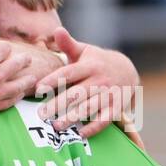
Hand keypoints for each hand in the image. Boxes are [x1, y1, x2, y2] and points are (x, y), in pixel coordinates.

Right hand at [0, 20, 37, 125]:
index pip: (7, 48)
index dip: (3, 49)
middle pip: (20, 63)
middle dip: (22, 60)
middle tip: (25, 59)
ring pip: (23, 82)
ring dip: (28, 77)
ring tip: (31, 76)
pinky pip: (14, 99)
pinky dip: (19, 94)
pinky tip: (19, 91)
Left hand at [36, 29, 142, 143]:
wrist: (128, 69)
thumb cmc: (96, 61)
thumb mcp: (84, 51)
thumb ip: (68, 45)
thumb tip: (56, 30)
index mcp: (89, 65)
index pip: (68, 73)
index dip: (53, 80)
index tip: (38, 89)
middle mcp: (99, 79)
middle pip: (76, 93)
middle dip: (58, 104)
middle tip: (41, 115)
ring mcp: (109, 93)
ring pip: (89, 107)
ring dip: (73, 118)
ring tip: (56, 126)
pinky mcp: (117, 106)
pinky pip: (106, 119)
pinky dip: (94, 127)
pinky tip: (80, 134)